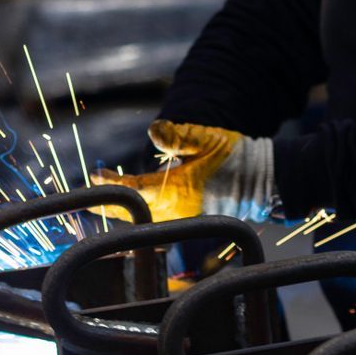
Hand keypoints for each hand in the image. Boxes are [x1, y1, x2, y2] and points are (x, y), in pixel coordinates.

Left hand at [92, 120, 241, 221]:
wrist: (267, 181)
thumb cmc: (236, 156)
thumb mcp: (206, 139)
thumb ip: (177, 136)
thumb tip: (153, 130)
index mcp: (174, 191)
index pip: (132, 189)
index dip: (110, 183)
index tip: (94, 176)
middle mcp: (175, 210)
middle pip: (132, 212)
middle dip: (109, 207)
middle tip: (88, 201)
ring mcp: (184, 219)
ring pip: (145, 220)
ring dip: (125, 215)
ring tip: (108, 209)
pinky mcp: (193, 222)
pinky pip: (160, 224)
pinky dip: (145, 219)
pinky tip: (139, 213)